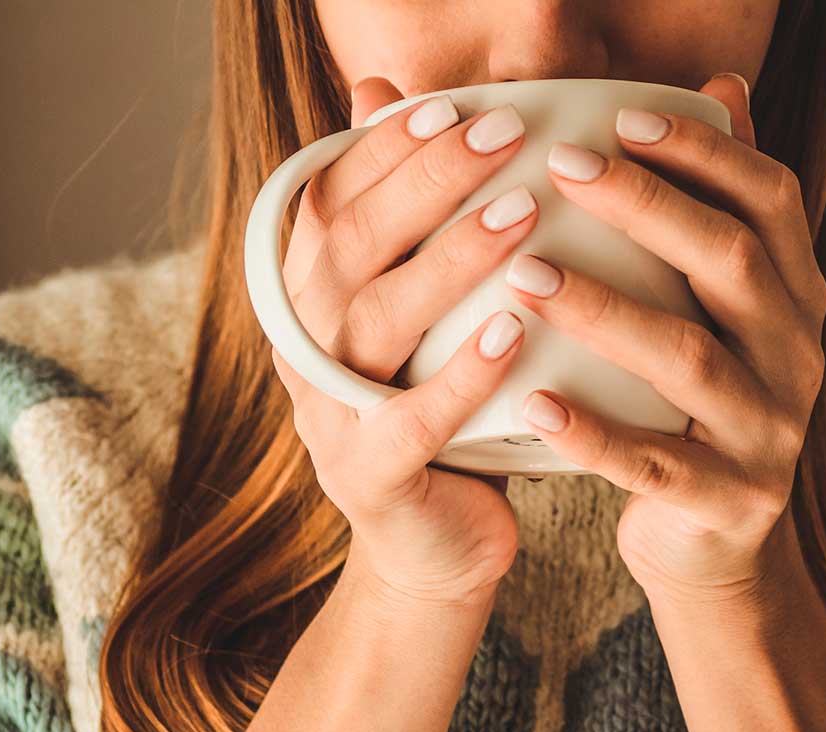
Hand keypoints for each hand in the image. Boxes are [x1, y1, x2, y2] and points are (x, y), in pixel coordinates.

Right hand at [271, 77, 538, 605]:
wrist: (433, 546)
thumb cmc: (441, 412)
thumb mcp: (422, 317)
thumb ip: (405, 220)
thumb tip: (383, 91)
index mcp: (310, 301)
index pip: (328, 203)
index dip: (382, 150)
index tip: (450, 108)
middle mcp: (306, 349)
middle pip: (350, 247)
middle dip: (426, 183)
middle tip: (503, 136)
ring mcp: (329, 417)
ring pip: (376, 322)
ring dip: (449, 261)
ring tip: (520, 211)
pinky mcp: (371, 478)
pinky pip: (411, 420)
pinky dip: (462, 373)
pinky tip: (515, 330)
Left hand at [506, 73, 825, 605]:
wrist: (710, 538)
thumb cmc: (689, 402)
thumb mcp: (714, 307)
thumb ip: (715, 205)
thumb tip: (722, 85)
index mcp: (793, 296)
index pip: (771, 200)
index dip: (705, 152)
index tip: (623, 117)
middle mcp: (797, 355)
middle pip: (733, 263)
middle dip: (648, 208)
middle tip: (562, 168)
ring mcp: (770, 432)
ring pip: (692, 360)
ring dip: (607, 311)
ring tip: (525, 276)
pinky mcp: (731, 500)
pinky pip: (657, 465)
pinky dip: (595, 434)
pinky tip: (535, 403)